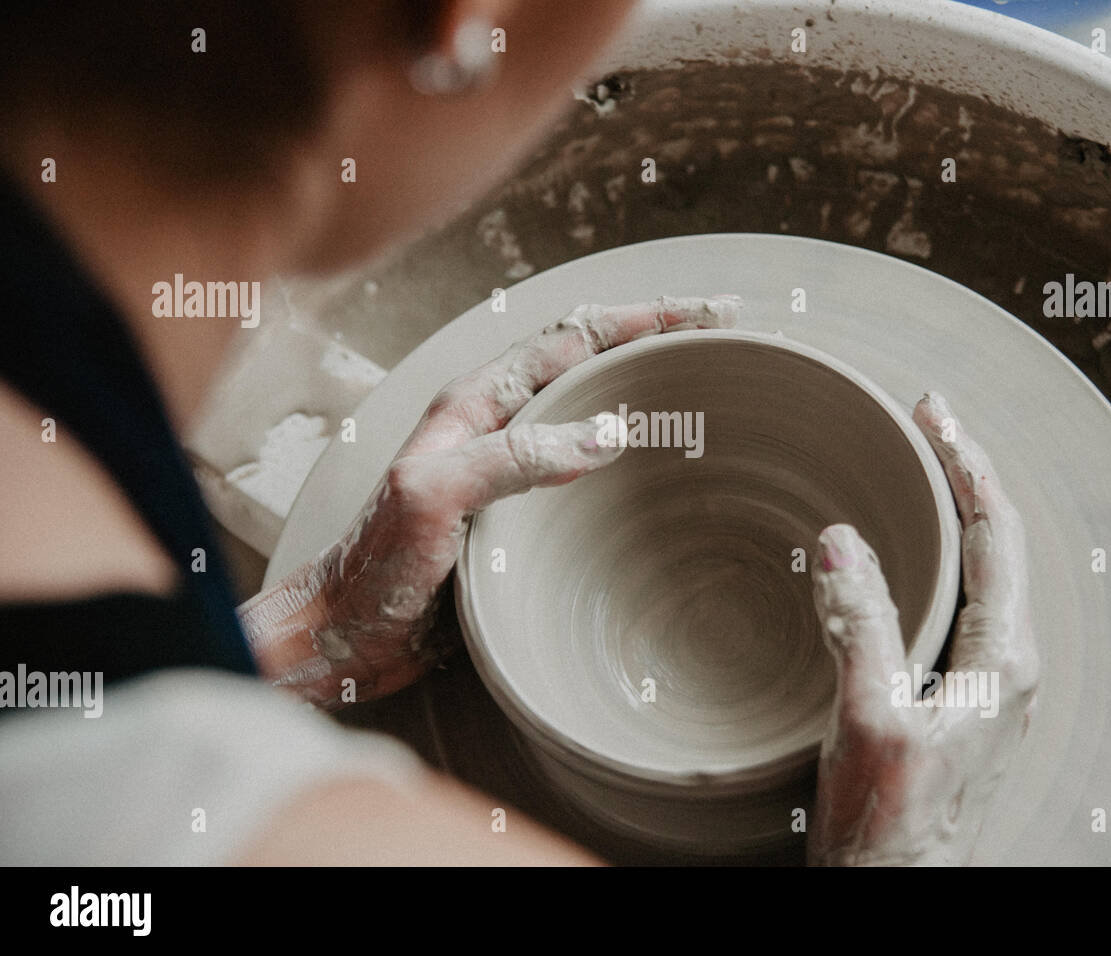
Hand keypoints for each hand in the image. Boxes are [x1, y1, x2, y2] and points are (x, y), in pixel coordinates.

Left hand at [242, 294, 742, 706]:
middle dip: (655, 342)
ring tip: (702, 391)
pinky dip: (629, 458)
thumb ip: (511, 457)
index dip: (642, 320)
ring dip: (645, 394)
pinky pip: (586, 471)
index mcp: (476, 403)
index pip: (573, 340)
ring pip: (591, 413)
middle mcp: (497, 425)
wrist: (344, 634)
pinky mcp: (518, 514)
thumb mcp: (433, 498)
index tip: (706, 315)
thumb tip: (605, 433)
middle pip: (590, 364)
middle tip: (721, 338)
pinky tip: (655, 475)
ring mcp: (510, 469)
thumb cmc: (373, 567)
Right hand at [807, 392, 1037, 865]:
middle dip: (962, 473)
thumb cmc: (892, 825)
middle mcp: (1006, 664)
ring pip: (978, 570)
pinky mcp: (957, 696)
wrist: (895, 887)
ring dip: (950, 511)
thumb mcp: (871, 721)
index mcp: (1002, 661)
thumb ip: (861, 628)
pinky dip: (933, 555)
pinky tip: (901, 549)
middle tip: (925, 420)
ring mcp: (984, 681)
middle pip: (996, 542)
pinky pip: (954, 602)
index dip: (966, 464)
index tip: (932, 412)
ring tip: (918, 465)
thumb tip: (841, 540)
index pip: (996, 533)